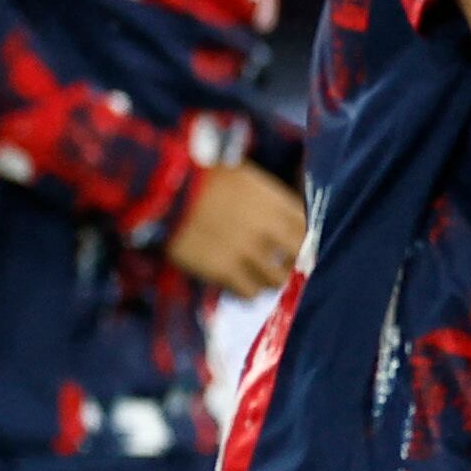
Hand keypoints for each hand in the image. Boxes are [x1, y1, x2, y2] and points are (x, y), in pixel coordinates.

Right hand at [166, 160, 304, 295]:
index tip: (294, 244)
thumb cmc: (201, 178)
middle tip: (282, 265)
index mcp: (272, 200)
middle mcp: (265, 227)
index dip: (303, 238)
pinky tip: (238, 284)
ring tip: (257, 276)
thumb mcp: (244, 177)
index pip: (306, 227)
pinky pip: (250, 292)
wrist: (164, 190)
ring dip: (270, 279)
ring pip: (277, 279)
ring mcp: (246, 250)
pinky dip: (247, 291)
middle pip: (298, 256)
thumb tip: (283, 217)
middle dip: (294, 262)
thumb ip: (268, 199)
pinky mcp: (224, 270)